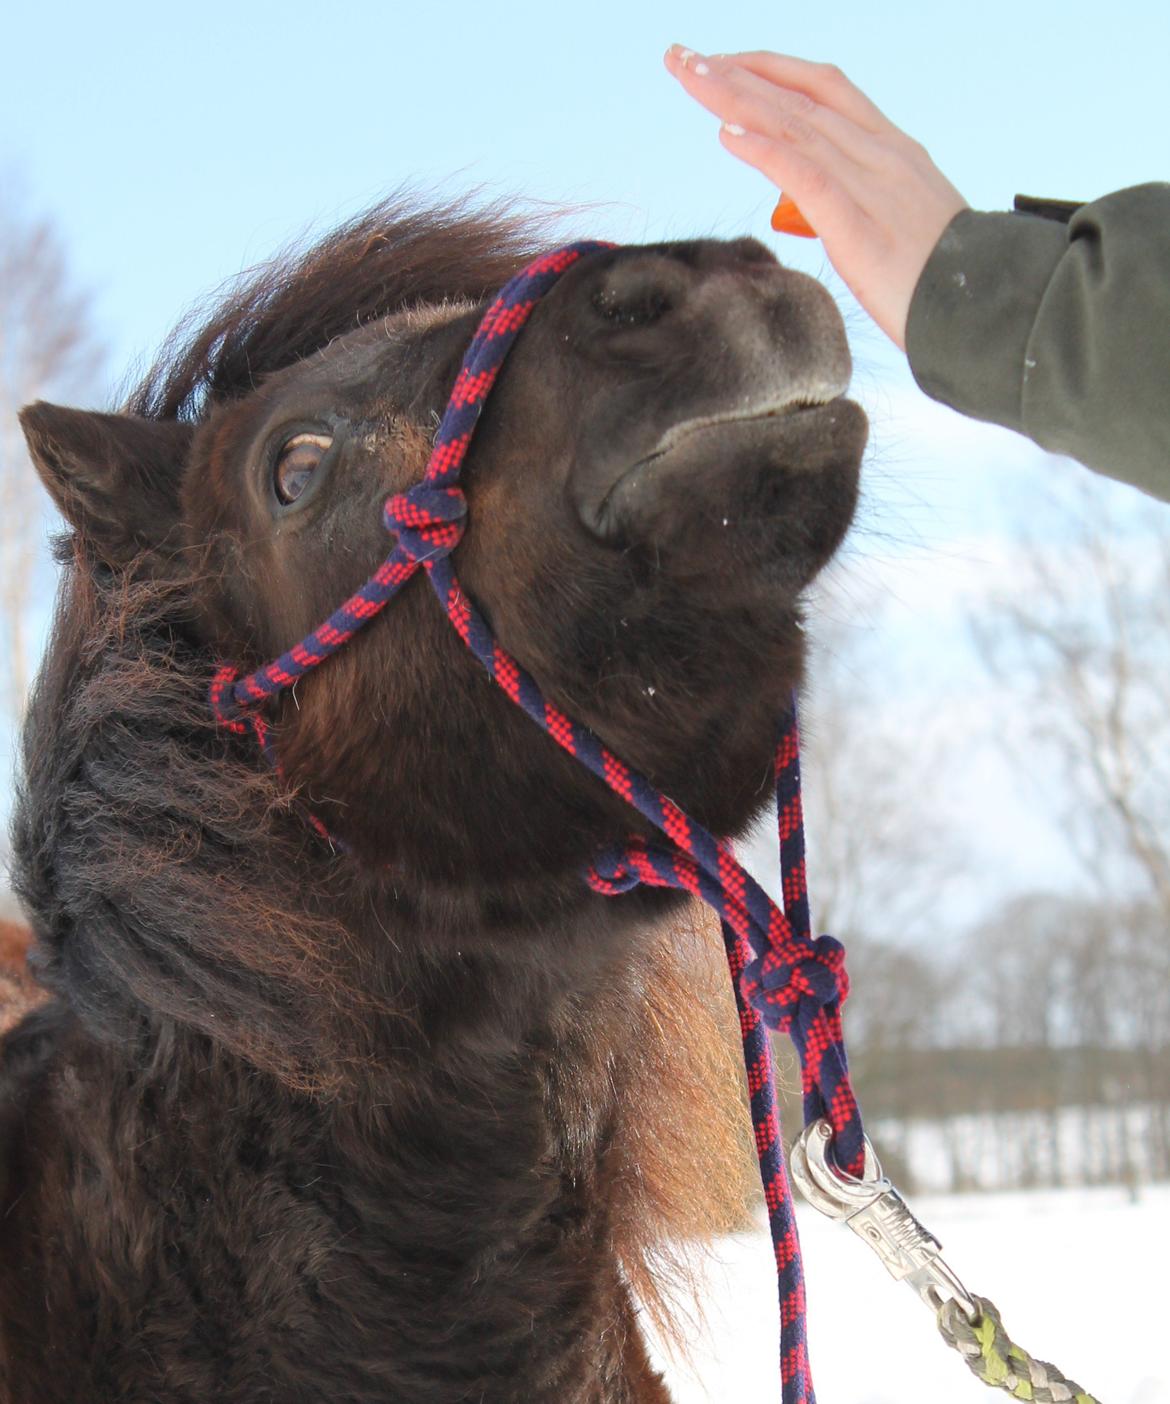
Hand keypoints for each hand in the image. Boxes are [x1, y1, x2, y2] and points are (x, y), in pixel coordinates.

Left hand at [663, 47, 967, 350]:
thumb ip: (852, 208)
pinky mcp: (861, 226)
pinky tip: (726, 133)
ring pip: (794, 124)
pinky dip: (764, 150)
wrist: (990, 313)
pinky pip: (805, 174)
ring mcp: (873, 185)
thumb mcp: (894, 232)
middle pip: (798, 97)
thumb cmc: (943, 286)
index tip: (724, 64)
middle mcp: (881, 154)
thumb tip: (805, 207)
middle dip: (736, 72)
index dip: (770, 71)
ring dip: (734, 96)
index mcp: (892, 151)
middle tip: (682, 57)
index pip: (823, 90)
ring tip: (689, 76)